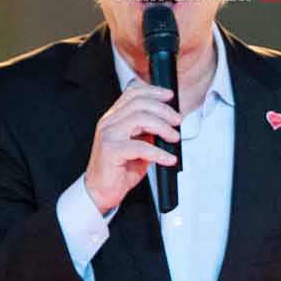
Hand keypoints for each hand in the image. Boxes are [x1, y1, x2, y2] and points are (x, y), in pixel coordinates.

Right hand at [85, 85, 181, 213]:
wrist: (102, 190)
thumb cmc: (120, 167)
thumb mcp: (140, 144)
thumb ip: (149, 131)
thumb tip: (170, 123)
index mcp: (114, 117)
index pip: (132, 93)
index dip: (153, 91)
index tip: (170, 96)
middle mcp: (109, 122)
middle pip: (139, 103)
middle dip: (164, 110)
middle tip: (177, 121)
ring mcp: (108, 135)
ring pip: (140, 119)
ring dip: (163, 127)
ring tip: (174, 138)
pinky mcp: (111, 151)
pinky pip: (140, 147)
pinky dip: (159, 153)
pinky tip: (169, 159)